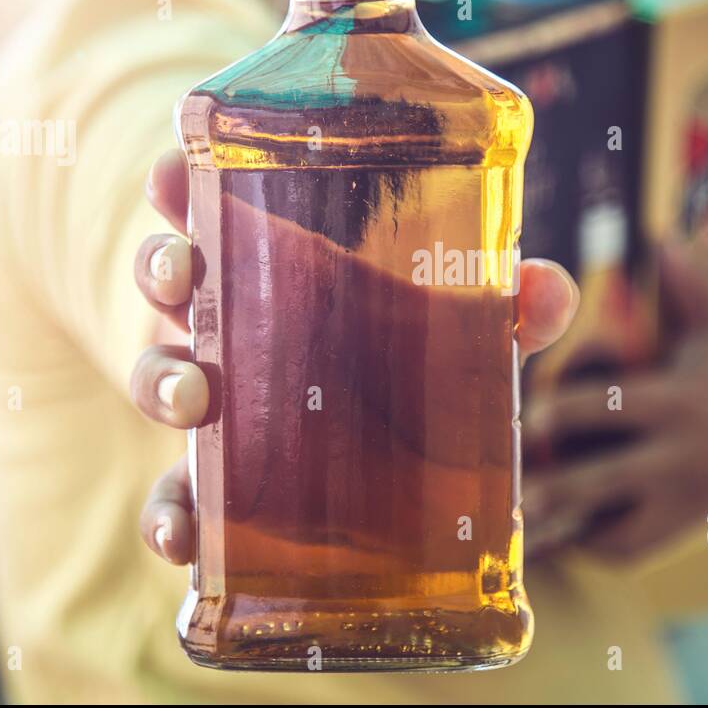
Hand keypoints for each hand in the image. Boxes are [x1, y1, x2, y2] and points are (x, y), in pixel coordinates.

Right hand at [131, 148, 579, 563]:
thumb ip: (502, 310)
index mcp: (277, 273)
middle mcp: (232, 329)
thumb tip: (550, 292)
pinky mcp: (219, 487)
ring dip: (159, 382)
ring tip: (194, 398)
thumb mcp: (451, 333)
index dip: (179, 187)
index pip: (216, 212)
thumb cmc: (405, 371)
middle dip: (161, 269)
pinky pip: (174, 497)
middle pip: (171, 283)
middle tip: (184, 271)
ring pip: (158, 379)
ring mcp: (218, 407)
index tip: (171, 174)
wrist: (391, 471)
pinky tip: (180, 533)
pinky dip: (167, 515)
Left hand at [522, 241, 707, 561]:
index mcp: (681, 400)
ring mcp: (685, 494)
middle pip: (611, 478)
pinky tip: (567, 532)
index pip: (621, 406)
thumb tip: (660, 236)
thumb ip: (688, 283)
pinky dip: (601, 544)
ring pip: (623, 529)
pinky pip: (637, 548)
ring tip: (530, 523)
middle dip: (563, 489)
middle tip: (519, 494)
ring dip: (575, 528)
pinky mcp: (688, 522)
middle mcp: (681, 453)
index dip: (574, 410)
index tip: (535, 413)